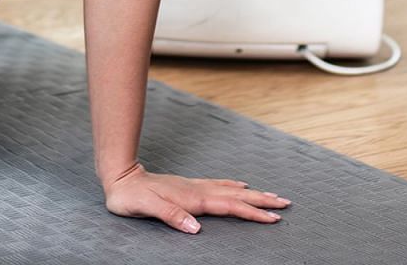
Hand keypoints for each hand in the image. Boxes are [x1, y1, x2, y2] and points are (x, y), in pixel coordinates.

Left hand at [102, 163, 290, 232]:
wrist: (121, 177)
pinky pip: (220, 186)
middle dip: (262, 200)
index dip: (252, 212)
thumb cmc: (131, 197)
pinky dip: (235, 187)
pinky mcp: (189, 186)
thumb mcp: (147, 208)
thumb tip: (195, 228)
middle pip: (238, 196)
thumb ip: (171, 216)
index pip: (230, 207)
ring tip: (272, 195)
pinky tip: (241, 185)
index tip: (273, 217)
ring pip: (232, 190)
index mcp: (193, 199)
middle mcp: (198, 191)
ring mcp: (195, 187)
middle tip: (286, 203)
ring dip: (253, 193)